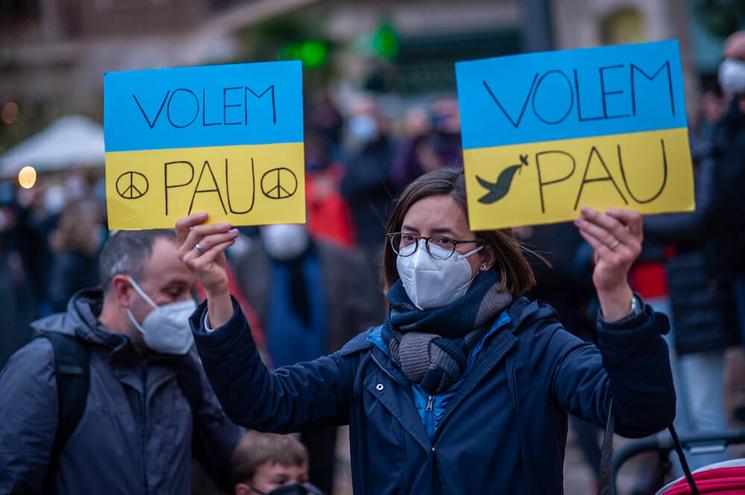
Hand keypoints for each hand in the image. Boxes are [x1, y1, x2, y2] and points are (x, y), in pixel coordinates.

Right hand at [176, 213, 237, 327]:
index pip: (180, 226)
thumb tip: (220, 218)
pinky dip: (225, 243)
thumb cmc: (214, 262)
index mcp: (182, 244)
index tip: (207, 214)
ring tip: (235, 232)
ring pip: (207, 240)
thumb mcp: (210, 246)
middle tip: (228, 224)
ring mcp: (189, 260)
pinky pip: (214, 250)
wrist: (217, 284)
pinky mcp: (199, 265)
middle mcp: (182, 252)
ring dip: (223, 235)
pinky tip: (232, 241)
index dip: (192, 217)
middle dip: (214, 226)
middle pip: (196, 231)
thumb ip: (209, 234)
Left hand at [573, 207, 642, 319]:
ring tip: (578, 220)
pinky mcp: (614, 262)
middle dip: (597, 216)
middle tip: (584, 209)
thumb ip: (612, 229)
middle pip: (615, 225)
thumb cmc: (611, 257)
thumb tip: (594, 212)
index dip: (621, 212)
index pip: (635, 218)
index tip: (606, 209)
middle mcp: (634, 245)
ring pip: (604, 235)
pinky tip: (581, 230)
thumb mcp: (617, 243)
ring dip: (589, 226)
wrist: (612, 282)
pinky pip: (598, 245)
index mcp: (637, 236)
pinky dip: (588, 236)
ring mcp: (625, 254)